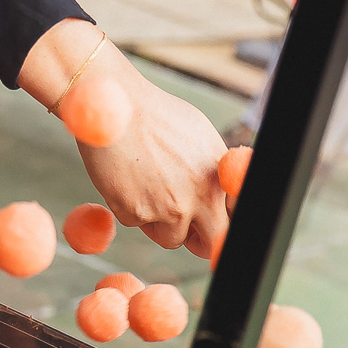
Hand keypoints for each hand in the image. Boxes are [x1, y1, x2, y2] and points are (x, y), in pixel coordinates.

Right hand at [18, 23, 227, 255]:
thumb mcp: (200, 138)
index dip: (222, 228)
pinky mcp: (134, 213)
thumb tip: (222, 197)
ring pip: (170, 238)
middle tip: (187, 231)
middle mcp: (199, 197)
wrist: (114, 104)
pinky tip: (127, 180)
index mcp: (219, 178)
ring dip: (161, 223)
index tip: (213, 229)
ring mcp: (166, 209)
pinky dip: (131, 208)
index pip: (233, 221)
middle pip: (209, 243)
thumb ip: (213, 172)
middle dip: (198, 239)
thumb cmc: (154, 115)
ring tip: (147, 188)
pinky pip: (136, 224)